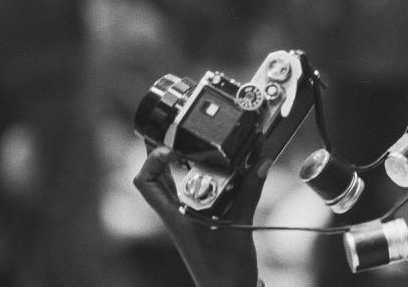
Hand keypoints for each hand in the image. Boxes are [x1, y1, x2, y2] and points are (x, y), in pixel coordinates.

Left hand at [134, 146, 266, 286]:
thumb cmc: (226, 271)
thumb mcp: (239, 228)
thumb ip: (249, 194)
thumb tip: (261, 163)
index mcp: (175, 217)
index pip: (146, 183)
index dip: (151, 160)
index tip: (170, 147)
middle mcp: (177, 217)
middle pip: (158, 179)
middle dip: (166, 155)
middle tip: (183, 136)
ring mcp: (188, 221)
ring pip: (177, 187)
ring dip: (185, 167)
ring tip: (202, 148)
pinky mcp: (202, 225)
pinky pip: (197, 197)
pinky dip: (206, 181)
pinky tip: (223, 174)